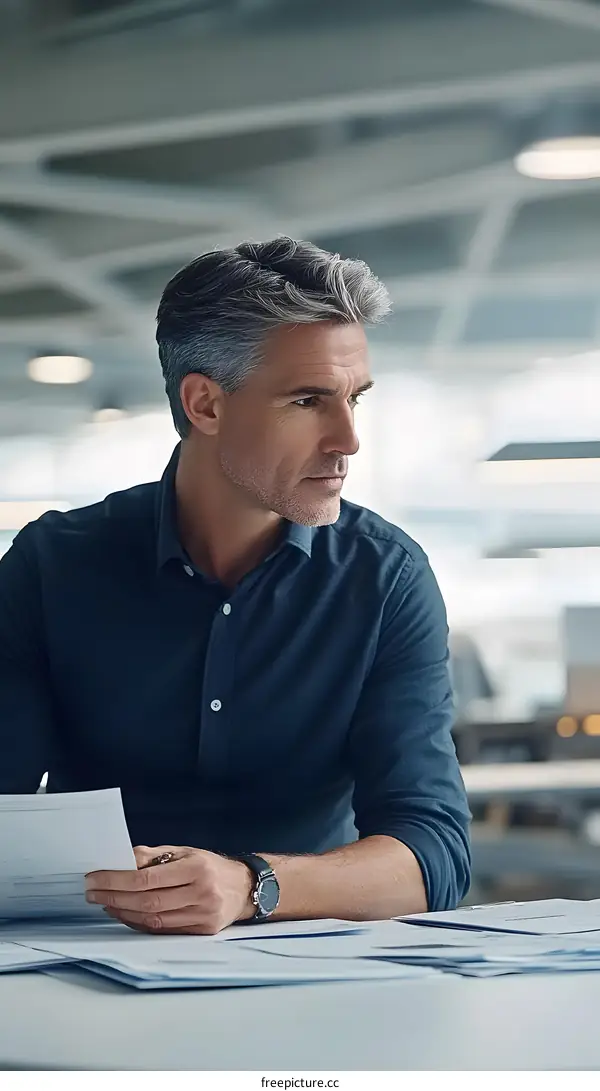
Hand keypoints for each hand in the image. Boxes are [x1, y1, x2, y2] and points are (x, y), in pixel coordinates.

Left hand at [85, 845, 254, 934]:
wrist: (244, 887)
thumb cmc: (210, 866)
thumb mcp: (185, 851)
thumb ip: (153, 855)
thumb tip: (121, 860)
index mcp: (196, 868)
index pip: (148, 878)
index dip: (117, 880)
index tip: (95, 878)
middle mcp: (202, 893)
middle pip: (148, 901)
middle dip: (114, 897)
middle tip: (91, 892)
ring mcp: (203, 916)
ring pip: (153, 919)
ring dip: (123, 912)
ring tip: (104, 903)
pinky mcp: (201, 932)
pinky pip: (162, 930)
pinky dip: (139, 923)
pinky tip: (124, 914)